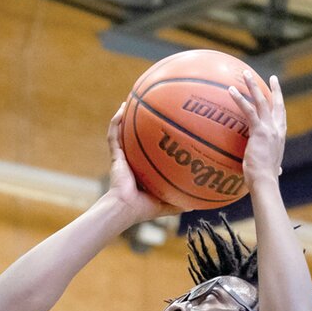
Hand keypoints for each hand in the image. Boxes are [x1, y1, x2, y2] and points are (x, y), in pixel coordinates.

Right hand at [104, 104, 169, 222]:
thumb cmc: (144, 209)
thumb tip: (197, 205)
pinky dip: (116, 122)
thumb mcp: (167, 205)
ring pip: (122, 133)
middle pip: (135, 139)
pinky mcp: (115, 157)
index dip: (154, 142)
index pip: (148, 153)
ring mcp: (122, 158)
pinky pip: (113, 135)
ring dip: (125, 117)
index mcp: (143, 172)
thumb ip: (180, 203)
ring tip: (131, 101)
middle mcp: (132, 162)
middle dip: (139, 125)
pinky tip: (122, 108)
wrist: (125, 209)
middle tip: (149, 109)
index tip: (164, 130)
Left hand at [228, 71, 285, 189]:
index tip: (278, 94)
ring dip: (253, 86)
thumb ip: (274, 166)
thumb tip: (278, 172)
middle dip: (274, 89)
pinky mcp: (259, 131)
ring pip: (261, 101)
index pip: (281, 116)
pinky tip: (231, 91)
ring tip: (245, 74)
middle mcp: (277, 130)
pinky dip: (240, 99)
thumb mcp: (271, 169)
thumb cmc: (264, 180)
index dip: (280, 104)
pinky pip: (248, 110)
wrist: (265, 182)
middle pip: (276, 104)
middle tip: (271, 78)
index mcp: (280, 137)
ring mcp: (269, 129)